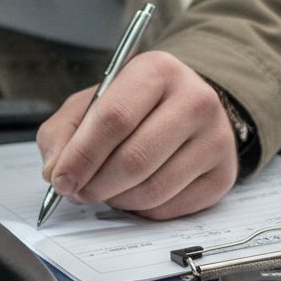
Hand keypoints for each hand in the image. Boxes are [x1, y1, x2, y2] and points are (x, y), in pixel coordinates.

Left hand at [35, 51, 238, 219]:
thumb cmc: (130, 107)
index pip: (114, 119)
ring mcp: (217, 138)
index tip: (61, 179)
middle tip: (78, 191)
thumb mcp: (88, 105)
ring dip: (116, 199)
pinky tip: (133, 192)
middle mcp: (195, 100)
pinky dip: (140, 209)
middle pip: (134, 159)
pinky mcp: (224, 174)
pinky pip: (170, 209)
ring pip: (152, 189)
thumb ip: (62, 134)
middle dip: (95, 184)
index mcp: (156, 71)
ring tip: (105, 188)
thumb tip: (56, 172)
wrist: (185, 109)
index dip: (82, 156)